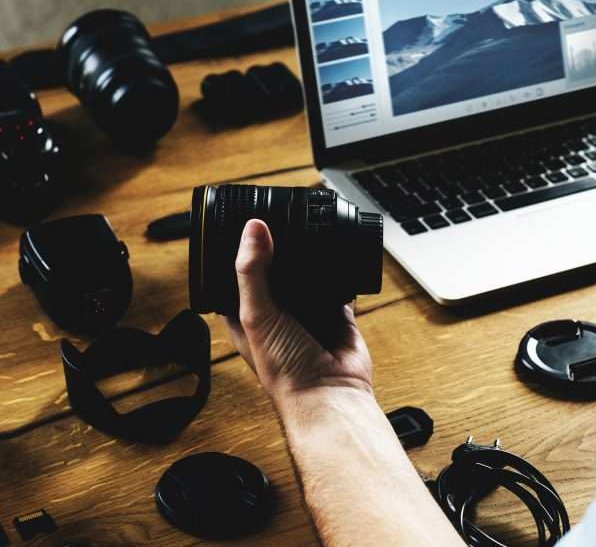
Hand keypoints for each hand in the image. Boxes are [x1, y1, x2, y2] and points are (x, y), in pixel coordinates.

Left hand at [224, 219, 373, 404]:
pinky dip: (340, 269)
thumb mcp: (257, 315)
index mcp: (246, 314)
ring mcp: (308, 311)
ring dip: (310, 257)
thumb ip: (252, 272)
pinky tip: (338, 254)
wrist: (330, 393)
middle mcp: (277, 312)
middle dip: (280, 249)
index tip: (246, 224)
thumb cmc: (285, 370)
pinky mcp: (337, 311)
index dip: (241, 250)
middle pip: (276, 269)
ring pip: (308, 273)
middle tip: (282, 219)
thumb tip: (253, 229)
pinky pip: (339, 282)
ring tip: (310, 229)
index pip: (238, 274)